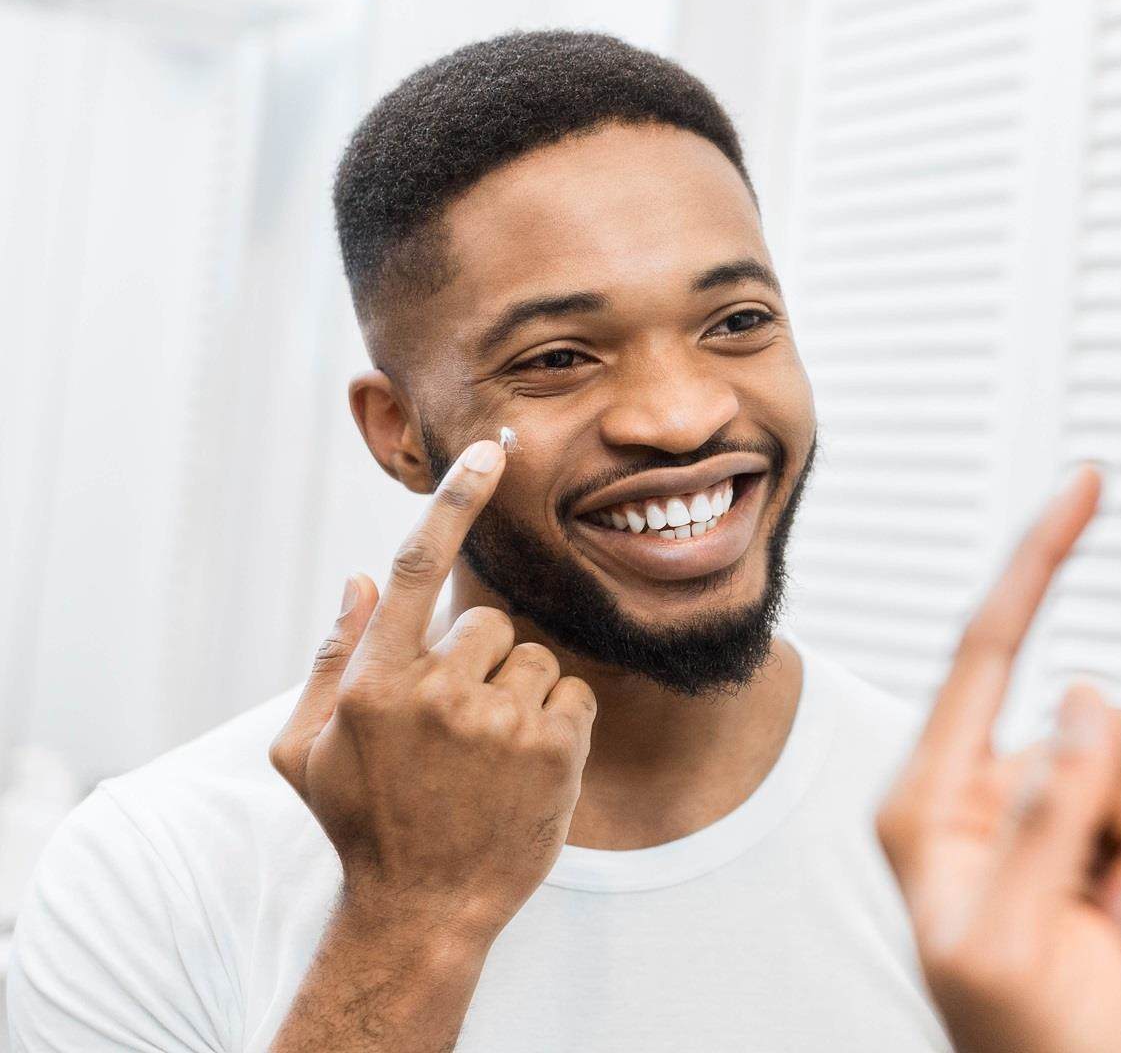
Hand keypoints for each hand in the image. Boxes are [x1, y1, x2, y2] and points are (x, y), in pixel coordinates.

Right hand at [270, 438, 596, 948]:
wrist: (426, 909)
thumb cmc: (362, 823)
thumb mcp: (308, 749)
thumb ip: (331, 658)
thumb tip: (361, 576)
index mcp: (374, 684)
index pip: (419, 568)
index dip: (456, 500)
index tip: (489, 450)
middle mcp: (437, 693)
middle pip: (487, 622)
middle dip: (480, 662)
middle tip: (458, 727)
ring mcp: (499, 721)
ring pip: (533, 657)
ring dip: (519, 694)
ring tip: (489, 755)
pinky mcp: (555, 747)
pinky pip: (572, 692)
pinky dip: (558, 721)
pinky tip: (525, 767)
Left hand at [876, 467, 1120, 1052]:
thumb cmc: (1024, 1047)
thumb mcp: (1017, 938)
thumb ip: (1048, 815)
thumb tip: (1085, 698)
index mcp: (936, 801)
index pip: (987, 649)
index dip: (1036, 561)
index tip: (1081, 483)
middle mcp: (998, 793)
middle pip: (1108, 721)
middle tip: (1109, 914)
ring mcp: (1063, 817)